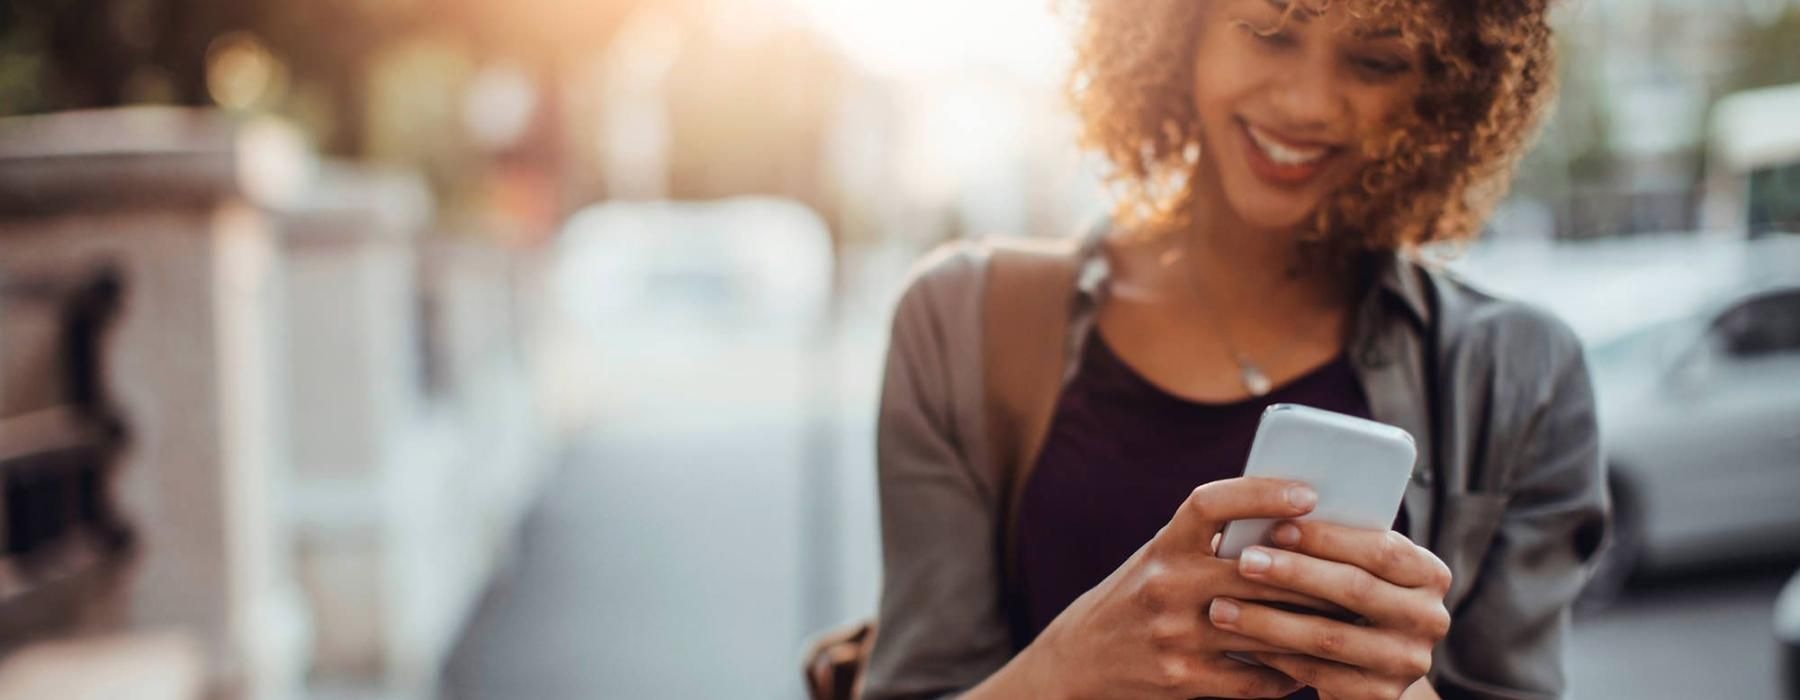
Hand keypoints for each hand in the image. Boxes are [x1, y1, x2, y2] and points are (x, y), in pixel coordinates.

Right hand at [996, 478, 1337, 699]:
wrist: (1079, 660)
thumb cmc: (1135, 598)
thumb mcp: (1160, 559)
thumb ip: (1210, 545)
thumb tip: (1293, 526)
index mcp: (1163, 545)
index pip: (1211, 504)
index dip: (1260, 493)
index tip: (1307, 493)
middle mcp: (1166, 584)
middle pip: (1258, 572)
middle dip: (1314, 574)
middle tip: (1361, 571)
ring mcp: (1174, 634)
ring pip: (1265, 628)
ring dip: (1313, 627)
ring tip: (1350, 621)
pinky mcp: (1182, 678)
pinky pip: (1255, 677)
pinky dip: (1289, 673)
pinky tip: (1311, 667)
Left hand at [1206, 520, 1452, 699]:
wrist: (1368, 668)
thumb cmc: (1347, 598)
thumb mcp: (1356, 568)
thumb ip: (1333, 546)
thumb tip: (1272, 511)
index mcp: (1429, 574)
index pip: (1381, 548)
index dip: (1327, 538)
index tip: (1276, 527)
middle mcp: (1430, 619)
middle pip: (1355, 590)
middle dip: (1293, 574)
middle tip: (1244, 562)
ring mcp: (1408, 662)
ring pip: (1329, 636)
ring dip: (1269, 621)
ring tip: (1223, 607)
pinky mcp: (1381, 697)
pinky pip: (1318, 673)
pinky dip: (1275, 656)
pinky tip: (1241, 643)